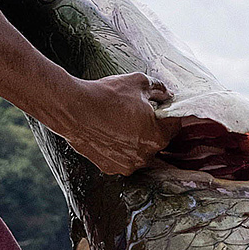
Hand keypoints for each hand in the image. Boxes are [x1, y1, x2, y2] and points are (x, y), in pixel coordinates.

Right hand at [47, 72, 171, 175]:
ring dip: (135, 140)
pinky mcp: (110, 167)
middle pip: (157, 141)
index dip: (167, 115)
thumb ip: (159, 89)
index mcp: (158, 137)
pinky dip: (119, 149)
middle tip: (137, 114)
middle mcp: (145, 156)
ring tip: (121, 123)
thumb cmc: (106, 96)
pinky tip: (110, 133)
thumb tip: (166, 94)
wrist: (74, 109)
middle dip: (151, 128)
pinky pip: (122, 159)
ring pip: (139, 152)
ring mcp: (127, 164)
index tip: (159, 109)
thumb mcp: (139, 82)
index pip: (174, 126)